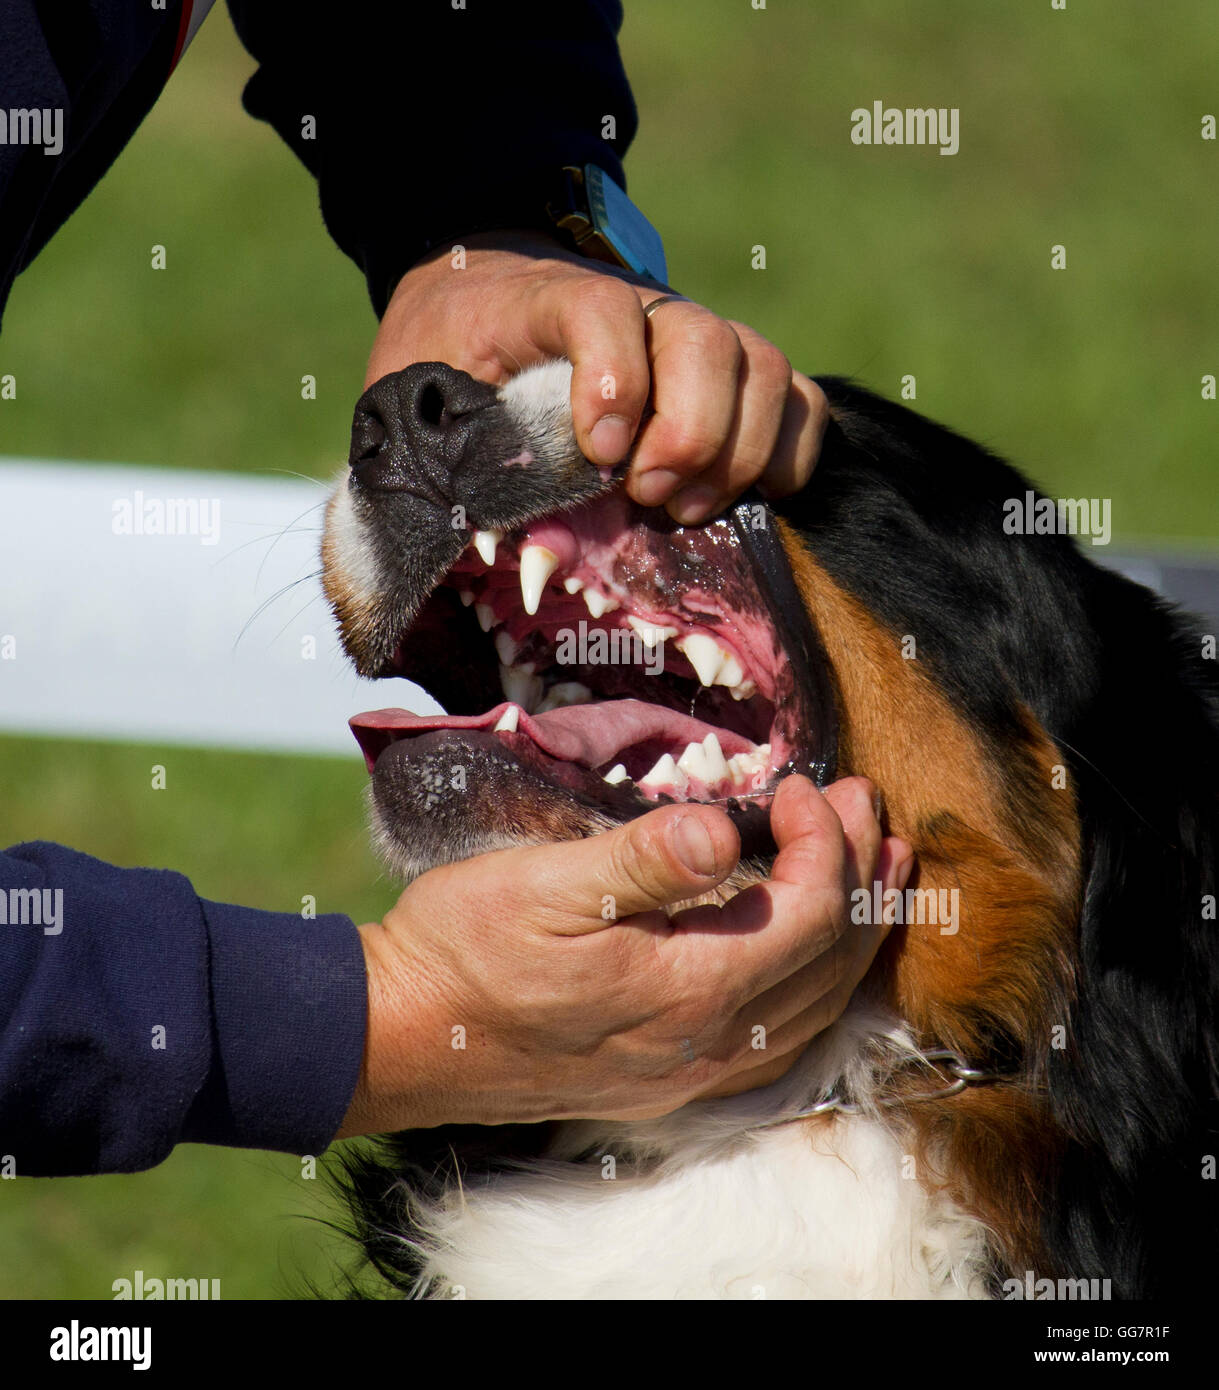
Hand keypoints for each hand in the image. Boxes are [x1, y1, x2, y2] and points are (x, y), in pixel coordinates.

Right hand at [336, 776, 912, 1135]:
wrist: (401, 1037)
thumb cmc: (464, 949)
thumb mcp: (544, 886)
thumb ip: (644, 862)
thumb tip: (727, 830)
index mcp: (686, 991)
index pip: (806, 915)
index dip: (824, 844)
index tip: (800, 786)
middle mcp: (704, 1046)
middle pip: (829, 966)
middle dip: (861, 881)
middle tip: (871, 811)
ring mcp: (688, 1073)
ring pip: (814, 1010)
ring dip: (854, 938)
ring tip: (876, 878)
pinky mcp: (665, 1079)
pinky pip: (778, 1041)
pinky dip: (816, 988)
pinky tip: (809, 959)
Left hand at [365, 230, 829, 524]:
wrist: (481, 295)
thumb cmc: (446, 359)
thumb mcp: (415, 400)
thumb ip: (446, 460)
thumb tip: (503, 557)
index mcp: (541, 301)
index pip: (600, 307)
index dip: (613, 379)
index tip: (599, 453)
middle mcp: (636, 307)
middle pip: (701, 339)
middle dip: (688, 433)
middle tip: (647, 497)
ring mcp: (691, 337)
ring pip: (760, 366)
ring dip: (738, 451)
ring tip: (684, 510)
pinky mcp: (730, 375)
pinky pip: (797, 398)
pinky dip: (790, 452)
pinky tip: (747, 498)